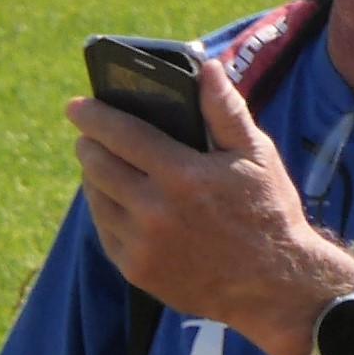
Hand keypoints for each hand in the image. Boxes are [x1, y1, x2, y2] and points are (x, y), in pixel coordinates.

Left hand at [70, 57, 350, 354]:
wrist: (275, 287)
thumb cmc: (269, 213)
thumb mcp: (257, 155)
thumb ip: (226, 110)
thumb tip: (207, 67)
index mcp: (183, 175)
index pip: (121, 134)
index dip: (94, 116)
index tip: (77, 106)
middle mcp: (156, 211)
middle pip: (98, 166)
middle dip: (88, 144)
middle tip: (88, 136)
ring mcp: (143, 245)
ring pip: (96, 199)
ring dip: (93, 177)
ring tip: (100, 165)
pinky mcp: (138, 272)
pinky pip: (105, 232)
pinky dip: (105, 211)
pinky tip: (115, 201)